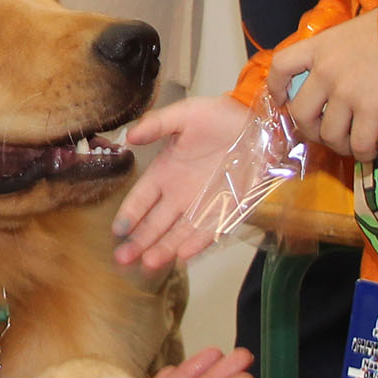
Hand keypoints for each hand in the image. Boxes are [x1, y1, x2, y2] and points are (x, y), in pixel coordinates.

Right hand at [110, 92, 256, 272]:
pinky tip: (183, 255)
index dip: (129, 215)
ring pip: (178, 233)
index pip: (141, 199)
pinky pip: (208, 231)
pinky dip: (196, 243)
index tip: (117, 230)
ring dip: (164, 248)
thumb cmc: (220, 117)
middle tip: (122, 258)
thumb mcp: (184, 114)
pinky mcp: (226, 211)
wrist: (260, 125)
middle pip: (155, 223)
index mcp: (165, 171)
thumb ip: (156, 124)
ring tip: (148, 263)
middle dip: (139, 241)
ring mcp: (202, 205)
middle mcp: (180, 194)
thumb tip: (129, 136)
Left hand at [267, 16, 377, 163]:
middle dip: (309, 129)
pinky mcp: (370, 110)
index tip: (283, 100)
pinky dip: (362, 153)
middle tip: (322, 132)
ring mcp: (346, 93)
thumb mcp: (351, 31)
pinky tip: (369, 152)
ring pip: (328, 134)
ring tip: (349, 145)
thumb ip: (336, 51)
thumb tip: (339, 70)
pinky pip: (358, 143)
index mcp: (318, 48)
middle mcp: (325, 72)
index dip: (277, 88)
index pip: (281, 67)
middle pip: (300, 113)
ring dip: (337, 145)